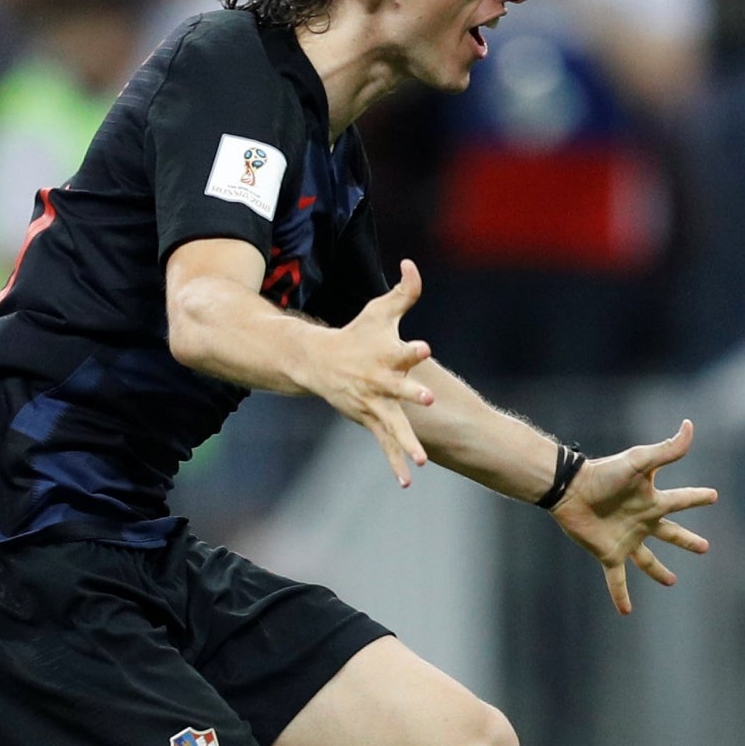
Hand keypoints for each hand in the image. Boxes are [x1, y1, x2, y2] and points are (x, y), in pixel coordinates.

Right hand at [313, 259, 434, 485]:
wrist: (318, 362)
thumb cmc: (356, 333)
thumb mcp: (380, 309)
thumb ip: (405, 290)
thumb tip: (412, 264)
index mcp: (386, 355)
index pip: (402, 350)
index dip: (413, 349)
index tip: (424, 347)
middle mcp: (380, 381)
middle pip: (398, 388)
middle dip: (412, 393)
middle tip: (426, 398)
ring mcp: (374, 404)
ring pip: (393, 425)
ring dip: (406, 442)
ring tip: (422, 461)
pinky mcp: (370, 419)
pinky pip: (385, 444)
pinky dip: (395, 461)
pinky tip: (407, 481)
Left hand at [549, 419, 716, 614]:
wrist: (571, 490)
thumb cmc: (605, 473)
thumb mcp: (640, 461)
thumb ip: (667, 450)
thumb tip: (689, 427)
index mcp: (652, 501)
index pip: (681, 500)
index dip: (698, 499)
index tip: (713, 497)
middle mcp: (642, 521)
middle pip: (670, 534)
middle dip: (687, 540)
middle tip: (705, 547)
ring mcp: (626, 539)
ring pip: (647, 560)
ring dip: (659, 571)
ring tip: (671, 582)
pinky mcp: (609, 554)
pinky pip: (617, 579)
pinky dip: (621, 595)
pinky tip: (626, 612)